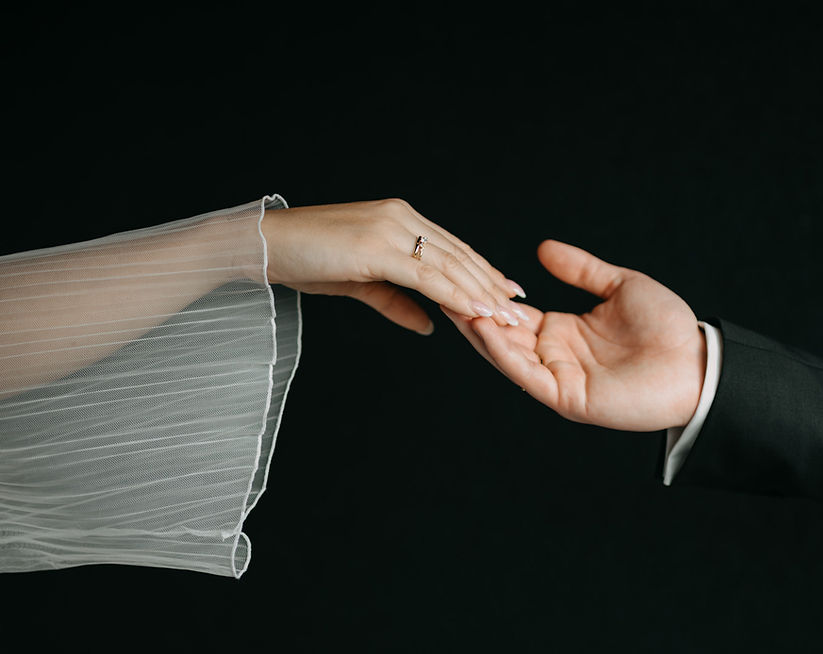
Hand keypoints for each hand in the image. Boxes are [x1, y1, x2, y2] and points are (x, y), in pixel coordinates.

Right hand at [260, 198, 528, 333]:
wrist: (263, 244)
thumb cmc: (305, 259)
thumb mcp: (358, 282)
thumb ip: (397, 302)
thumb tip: (429, 326)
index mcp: (400, 220)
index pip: (452, 248)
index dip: (481, 271)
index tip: (505, 292)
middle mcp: (402, 218)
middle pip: (458, 255)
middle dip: (490, 283)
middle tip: (517, 308)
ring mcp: (390, 229)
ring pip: (448, 264)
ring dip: (480, 293)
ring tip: (504, 317)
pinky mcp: (376, 246)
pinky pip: (426, 275)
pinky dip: (453, 294)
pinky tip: (473, 311)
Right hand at [441, 240, 706, 430]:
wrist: (697, 362)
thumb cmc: (667, 327)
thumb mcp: (619, 285)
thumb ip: (581, 270)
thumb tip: (542, 248)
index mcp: (563, 332)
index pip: (514, 316)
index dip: (490, 298)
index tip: (463, 277)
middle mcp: (555, 356)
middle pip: (502, 335)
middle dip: (474, 314)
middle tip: (441, 289)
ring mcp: (559, 377)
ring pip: (507, 355)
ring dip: (479, 332)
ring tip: (453, 306)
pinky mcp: (567, 396)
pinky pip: (526, 374)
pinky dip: (503, 353)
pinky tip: (484, 328)